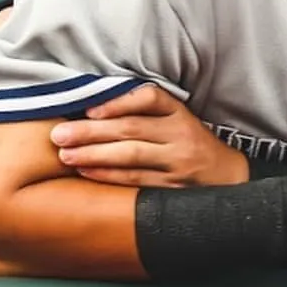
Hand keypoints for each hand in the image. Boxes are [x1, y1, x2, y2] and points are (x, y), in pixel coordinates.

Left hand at [52, 84, 246, 187]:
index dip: (118, 102)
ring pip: (131, 156)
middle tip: (58, 134)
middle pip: (132, 129)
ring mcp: (179, 163)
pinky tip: (85, 172)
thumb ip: (145, 113)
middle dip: (91, 132)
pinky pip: (135, 181)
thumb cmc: (190, 144)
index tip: (88, 110)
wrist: (228, 177)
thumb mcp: (177, 121)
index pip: (150, 98)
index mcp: (181, 114)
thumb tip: (91, 109)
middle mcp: (182, 135)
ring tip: (64, 155)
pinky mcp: (174, 188)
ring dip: (93, 155)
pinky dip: (108, 176)